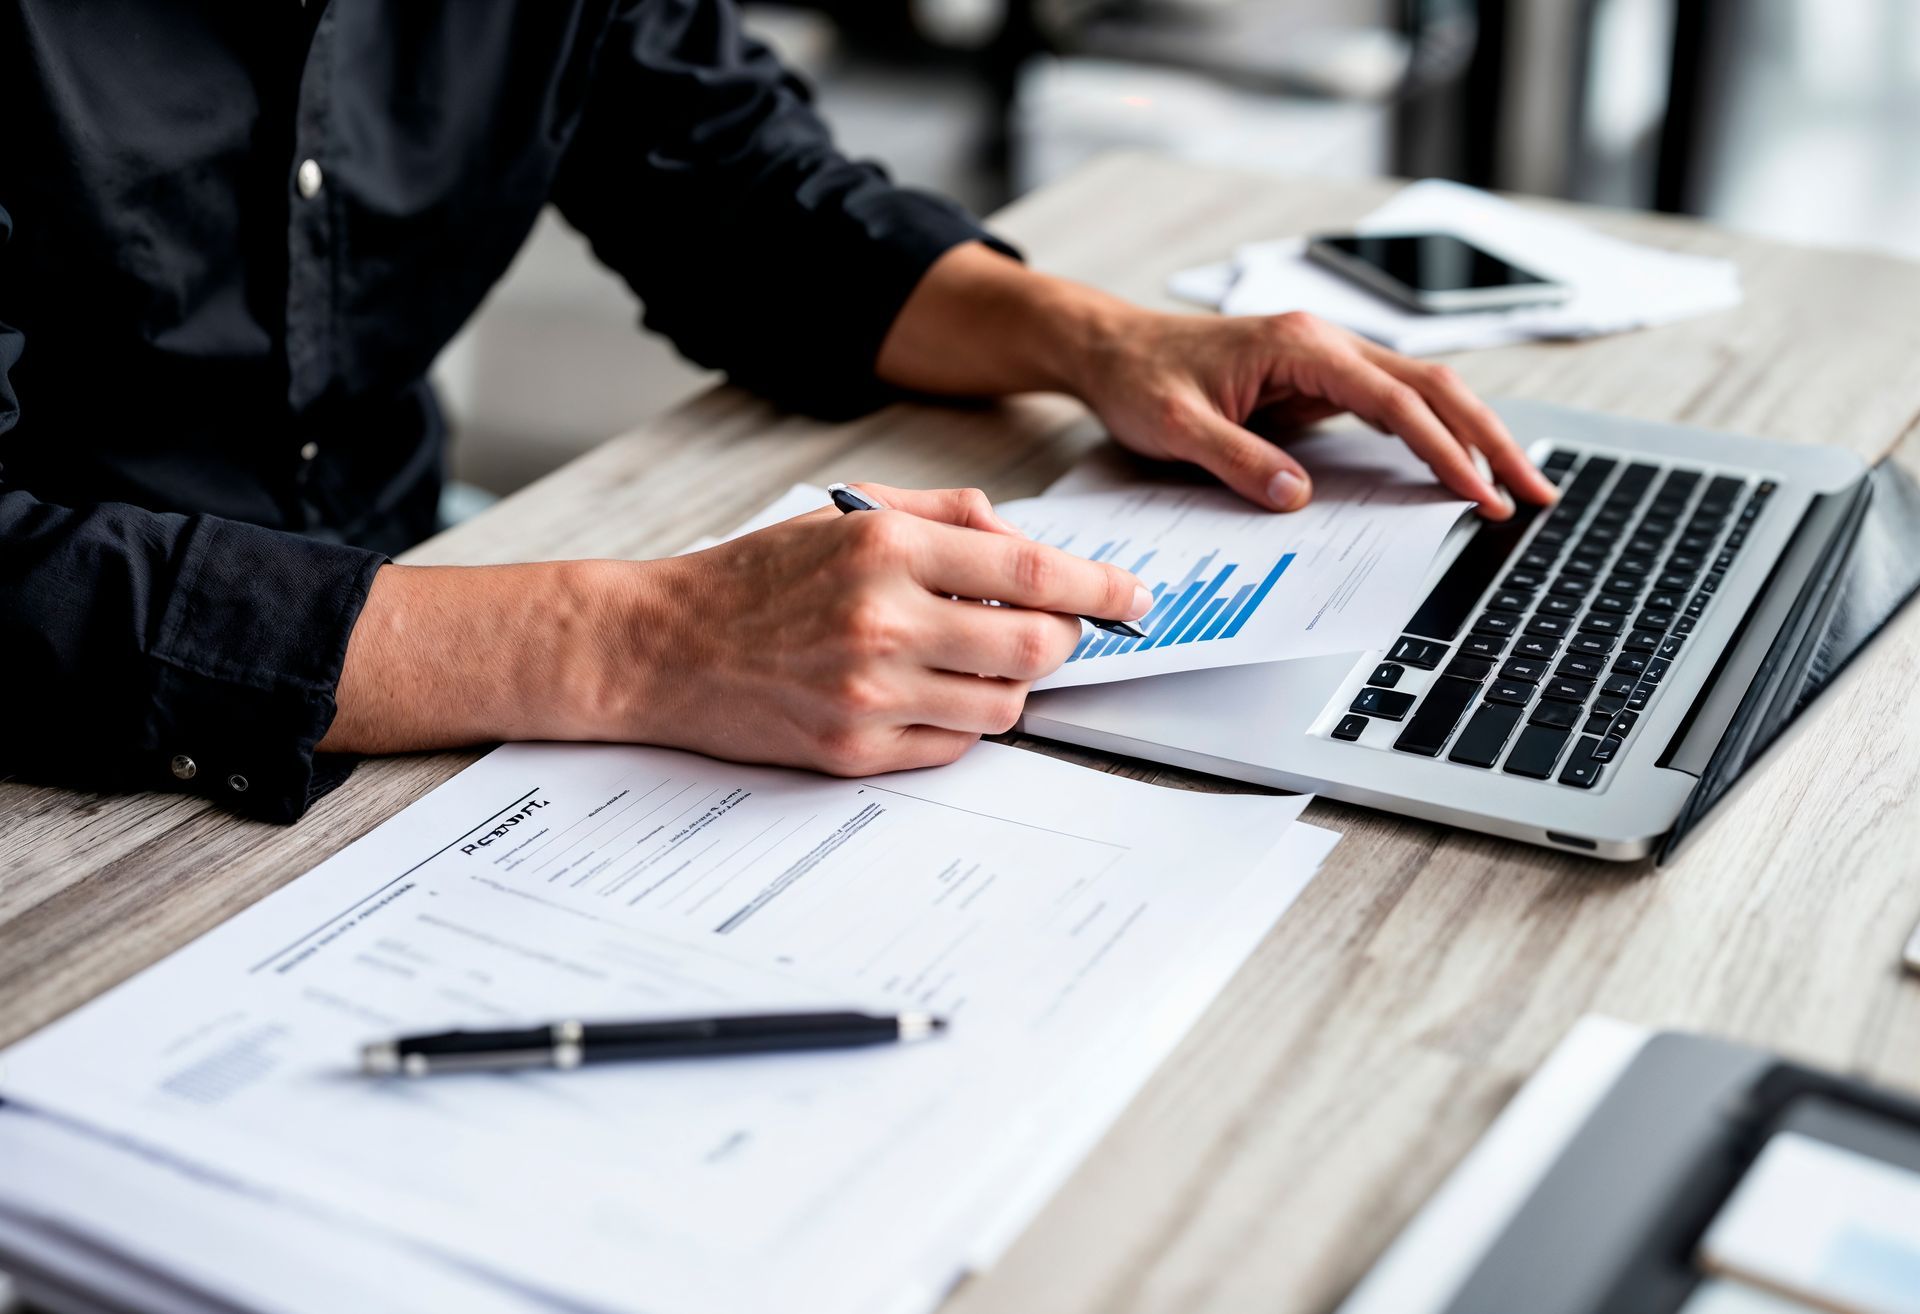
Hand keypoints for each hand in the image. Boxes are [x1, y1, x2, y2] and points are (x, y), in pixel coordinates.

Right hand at [600, 485, 1151, 775]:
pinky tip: (925, 692)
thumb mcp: (844, 510)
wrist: (661, 646)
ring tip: (970, 659)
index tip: (1132, 597)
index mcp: (884, 547)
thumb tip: (1025, 541)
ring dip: (1009, 684)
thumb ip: (945, 514)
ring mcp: (869, 694)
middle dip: (1062, 640)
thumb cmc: (756, 576)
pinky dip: (959, 720)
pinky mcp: (853, 750)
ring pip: (1003, 705)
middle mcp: (882, 621)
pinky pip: (953, 746)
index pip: (1030, 572)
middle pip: (1035, 648)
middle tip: (1052, 630)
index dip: (1099, 587)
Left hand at [1071, 308, 1558, 517]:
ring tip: (1514, 486)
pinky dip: (1431, 437)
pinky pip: (1391, 408)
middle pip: (1432, 387)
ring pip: (1421, 394)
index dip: (1442, 448)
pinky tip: (1456, 469)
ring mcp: (1326, 363)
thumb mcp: (1174, 427)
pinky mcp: (1318, 384)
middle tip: (1533, 492)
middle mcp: (1326, 345)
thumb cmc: (1140, 379)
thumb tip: (1297, 496)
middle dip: (1488, 438)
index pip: (1394, 399)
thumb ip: (1237, 459)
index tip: (1477, 491)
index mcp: (1301, 345)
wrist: (1113, 349)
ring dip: (1471, 436)